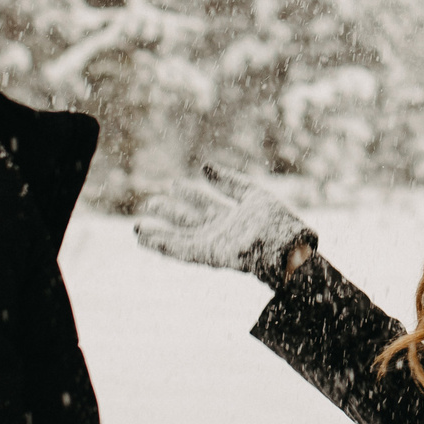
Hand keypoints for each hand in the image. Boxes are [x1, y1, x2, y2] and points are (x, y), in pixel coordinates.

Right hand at [134, 166, 317, 286]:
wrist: (286, 245)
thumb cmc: (276, 221)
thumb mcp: (252, 194)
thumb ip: (228, 182)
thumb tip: (204, 167)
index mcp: (230, 215)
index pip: (203, 202)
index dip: (187, 193)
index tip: (172, 184)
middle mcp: (218, 230)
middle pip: (187, 219)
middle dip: (168, 211)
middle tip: (149, 202)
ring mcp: (212, 243)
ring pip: (178, 237)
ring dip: (158, 233)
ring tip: (137, 228)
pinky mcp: (208, 255)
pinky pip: (181, 251)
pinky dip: (162, 246)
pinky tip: (146, 240)